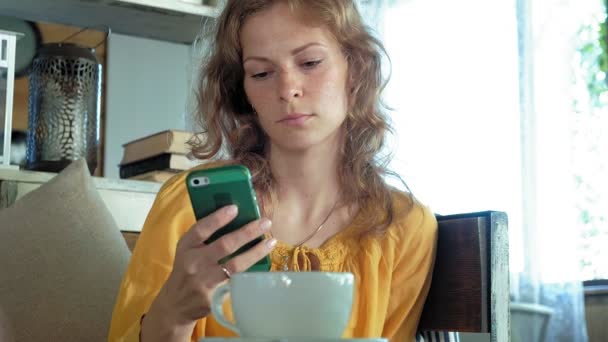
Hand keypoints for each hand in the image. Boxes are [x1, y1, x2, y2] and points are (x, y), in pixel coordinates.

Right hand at [141, 205, 275, 340]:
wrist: (176, 304)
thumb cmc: (187, 269)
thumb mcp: (187, 250)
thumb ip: (204, 236)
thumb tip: (234, 215)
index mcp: (186, 246)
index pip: (201, 229)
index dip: (217, 218)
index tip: (235, 208)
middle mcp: (193, 263)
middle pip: (224, 245)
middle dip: (248, 232)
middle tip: (265, 222)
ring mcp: (203, 281)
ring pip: (235, 265)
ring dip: (256, 252)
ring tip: (271, 241)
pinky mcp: (213, 297)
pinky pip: (237, 281)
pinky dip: (252, 271)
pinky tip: (264, 262)